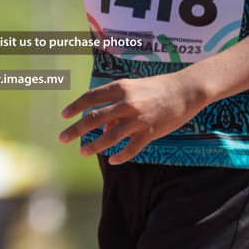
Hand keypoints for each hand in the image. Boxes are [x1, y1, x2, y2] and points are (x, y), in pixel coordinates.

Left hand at [58, 73, 210, 163]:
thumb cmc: (158, 87)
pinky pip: (130, 149)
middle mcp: (126, 103)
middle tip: (62, 138)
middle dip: (75, 130)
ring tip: (83, 152)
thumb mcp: (134, 89)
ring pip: (109, 137)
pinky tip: (113, 161)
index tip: (64, 115)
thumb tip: (103, 127)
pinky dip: (120, 156)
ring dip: (93, 146)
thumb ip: (117, 105)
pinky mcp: (150, 133)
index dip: (75, 107)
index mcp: (120, 88)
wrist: (186, 90)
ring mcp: (138, 119)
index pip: (90, 98)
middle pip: (93, 119)